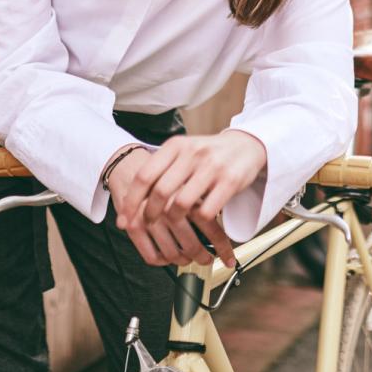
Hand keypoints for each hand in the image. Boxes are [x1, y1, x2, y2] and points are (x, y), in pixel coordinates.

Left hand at [106, 131, 266, 268]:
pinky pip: (206, 212)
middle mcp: (192, 153)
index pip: (144, 176)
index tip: (124, 219)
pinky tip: (200, 224)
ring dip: (175, 221)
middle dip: (150, 214)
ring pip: (181, 204)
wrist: (247, 145)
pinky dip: (199, 223)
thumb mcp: (184, 152)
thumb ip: (161, 171)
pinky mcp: (230, 181)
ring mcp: (212, 166)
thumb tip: (132, 205)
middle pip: (160, 191)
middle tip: (149, 224)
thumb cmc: (209, 154)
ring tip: (175, 226)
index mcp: (176, 145)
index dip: (131, 201)